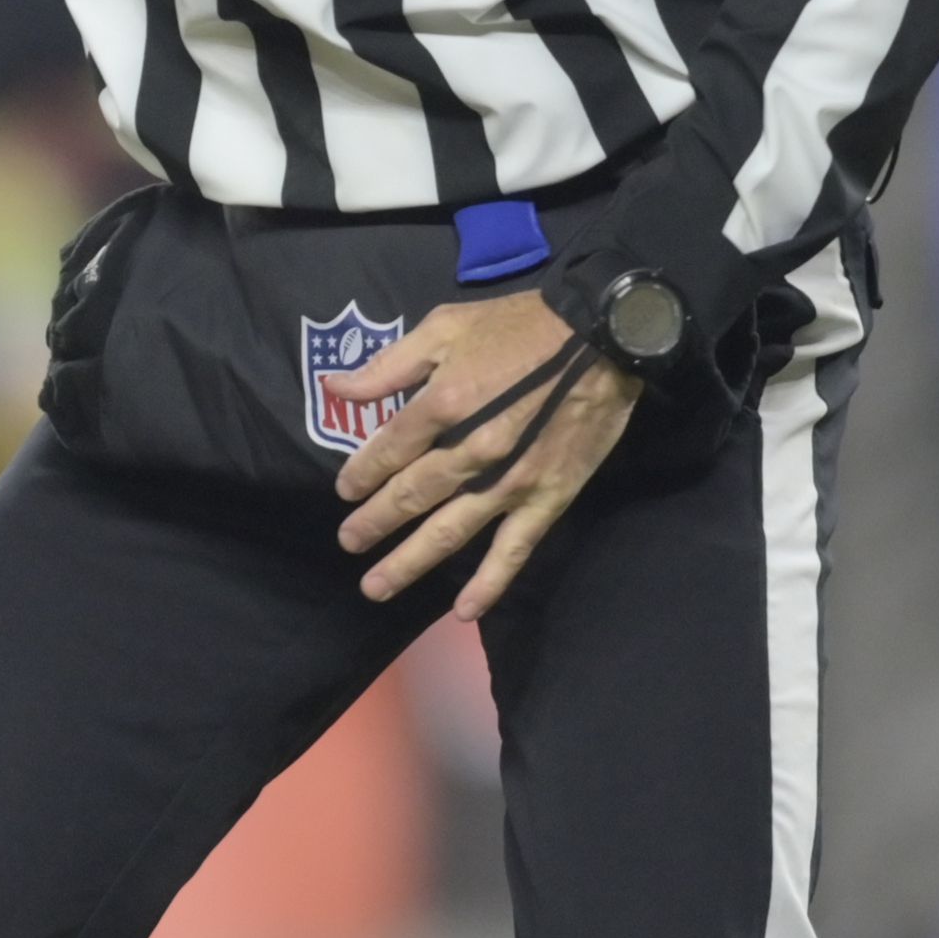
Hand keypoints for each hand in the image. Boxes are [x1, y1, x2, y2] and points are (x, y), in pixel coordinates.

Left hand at [330, 288, 642, 617]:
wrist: (604, 335)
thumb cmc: (521, 327)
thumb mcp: (445, 327)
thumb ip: (388, 366)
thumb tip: (334, 388)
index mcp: (443, 406)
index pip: (386, 451)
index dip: (360, 474)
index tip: (345, 491)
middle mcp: (471, 452)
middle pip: (410, 497)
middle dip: (373, 525)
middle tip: (348, 544)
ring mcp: (511, 481)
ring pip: (450, 532)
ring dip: (409, 563)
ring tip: (375, 587)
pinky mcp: (549, 496)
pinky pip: (514, 548)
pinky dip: (489, 582)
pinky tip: (464, 610)